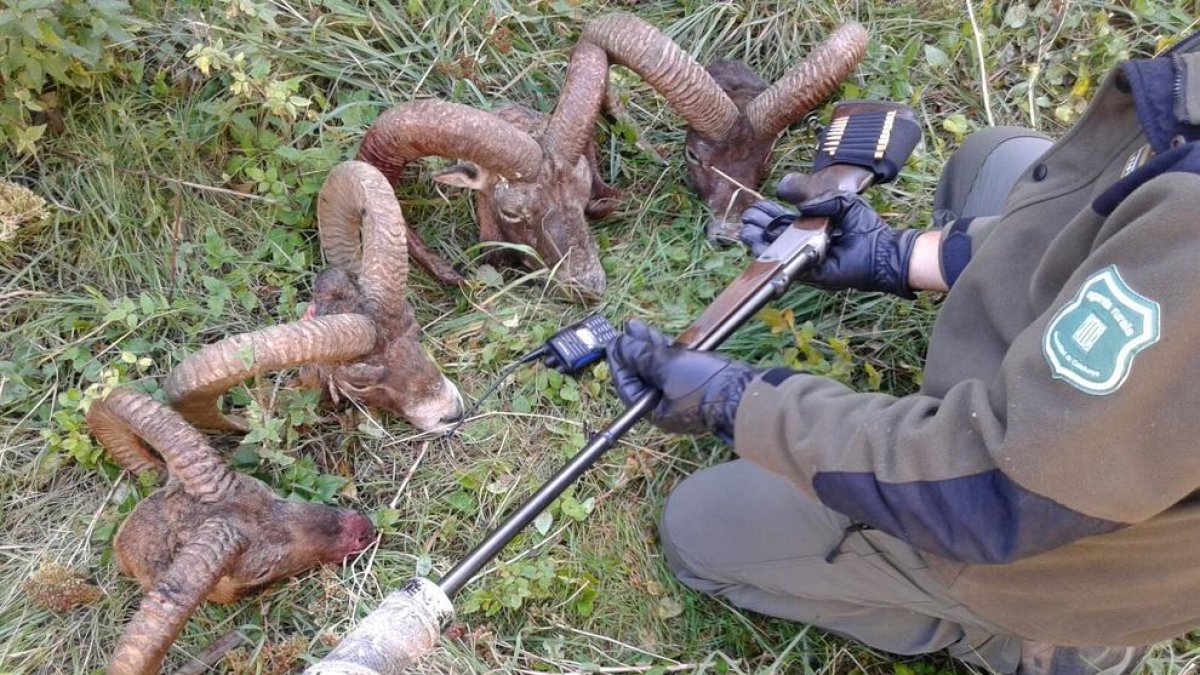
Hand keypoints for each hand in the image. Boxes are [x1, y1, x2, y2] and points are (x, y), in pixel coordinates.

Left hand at [606, 320, 757, 441]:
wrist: (745, 393)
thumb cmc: (703, 385)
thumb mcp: (667, 367)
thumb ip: (640, 355)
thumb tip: (618, 344)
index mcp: (654, 411)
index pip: (627, 385)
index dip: (618, 361)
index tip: (613, 341)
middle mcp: (666, 407)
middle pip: (642, 375)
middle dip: (635, 350)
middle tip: (628, 328)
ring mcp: (682, 396)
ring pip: (659, 369)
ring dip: (650, 347)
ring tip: (640, 326)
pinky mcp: (697, 385)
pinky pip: (675, 369)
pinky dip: (667, 353)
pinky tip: (662, 338)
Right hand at [742, 175, 921, 297]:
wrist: (882, 251)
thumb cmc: (867, 228)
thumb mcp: (845, 203)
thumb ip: (823, 199)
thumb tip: (799, 206)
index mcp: (812, 228)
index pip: (784, 221)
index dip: (768, 214)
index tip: (755, 207)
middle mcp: (806, 244)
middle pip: (775, 236)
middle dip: (759, 226)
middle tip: (746, 219)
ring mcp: (807, 259)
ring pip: (776, 252)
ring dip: (759, 242)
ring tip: (746, 232)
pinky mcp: (811, 273)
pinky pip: (787, 265)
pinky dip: (772, 258)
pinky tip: (758, 247)